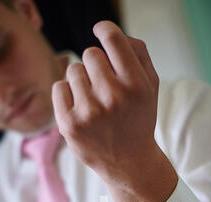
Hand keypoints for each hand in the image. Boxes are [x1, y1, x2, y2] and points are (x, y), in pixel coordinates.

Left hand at [52, 21, 177, 201]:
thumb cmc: (138, 119)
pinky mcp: (69, 125)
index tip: (101, 31)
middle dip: (97, 65)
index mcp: (135, 85)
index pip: (113, 39)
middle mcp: (112, 97)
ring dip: (82, 81)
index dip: (105, 30)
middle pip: (90, 53)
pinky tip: (81, 109)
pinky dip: (67, 95)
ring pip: (73, 70)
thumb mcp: (151, 88)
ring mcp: (89, 112)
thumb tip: (109, 31)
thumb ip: (139, 53)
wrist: (129, 163)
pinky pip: (59, 87)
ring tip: (95, 103)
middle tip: (105, 87)